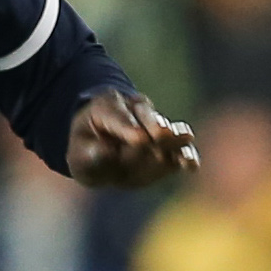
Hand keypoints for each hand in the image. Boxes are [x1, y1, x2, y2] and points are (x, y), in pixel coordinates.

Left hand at [67, 90, 200, 190]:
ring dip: (175, 140)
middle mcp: (134, 110)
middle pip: (147, 117)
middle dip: (155, 127)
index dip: (129, 128)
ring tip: (185, 147)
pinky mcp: (166, 146)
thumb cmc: (86, 152)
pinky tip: (191, 165)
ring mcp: (153, 126)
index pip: (118, 115)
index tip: (140, 139)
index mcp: (107, 105)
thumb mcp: (78, 154)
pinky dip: (184, 157)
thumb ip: (91, 154)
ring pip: (166, 131)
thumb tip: (107, 152)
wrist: (100, 152)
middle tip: (163, 135)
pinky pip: (177, 150)